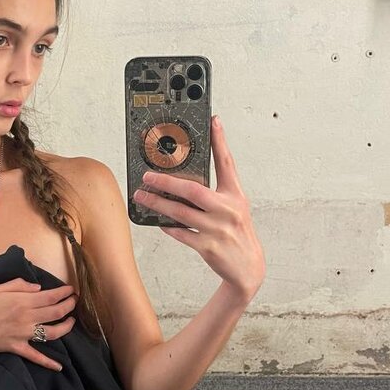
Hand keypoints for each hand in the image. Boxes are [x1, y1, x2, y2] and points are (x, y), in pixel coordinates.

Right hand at [0, 278, 76, 368]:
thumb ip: (18, 285)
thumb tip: (37, 287)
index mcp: (22, 300)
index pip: (51, 296)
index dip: (64, 292)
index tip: (71, 289)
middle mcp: (28, 317)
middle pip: (56, 312)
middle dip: (69, 305)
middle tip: (75, 301)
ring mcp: (24, 334)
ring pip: (53, 332)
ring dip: (66, 327)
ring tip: (72, 322)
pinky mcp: (17, 348)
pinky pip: (36, 356)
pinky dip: (48, 362)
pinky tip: (59, 367)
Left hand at [132, 115, 265, 299]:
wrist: (248, 267)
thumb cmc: (237, 232)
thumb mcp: (235, 206)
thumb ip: (218, 190)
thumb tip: (189, 173)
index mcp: (236, 195)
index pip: (227, 163)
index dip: (220, 141)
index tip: (213, 122)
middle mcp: (228, 210)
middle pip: (193, 190)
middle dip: (167, 182)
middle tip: (147, 176)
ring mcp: (217, 229)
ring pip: (181, 212)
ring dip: (158, 204)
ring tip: (142, 197)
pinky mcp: (208, 247)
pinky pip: (181, 233)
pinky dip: (168, 225)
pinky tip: (157, 219)